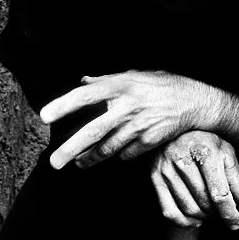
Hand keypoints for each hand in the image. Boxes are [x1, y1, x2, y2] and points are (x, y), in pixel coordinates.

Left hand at [40, 70, 204, 169]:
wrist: (194, 101)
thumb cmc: (161, 84)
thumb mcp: (134, 75)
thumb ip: (107, 80)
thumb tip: (83, 82)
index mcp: (120, 85)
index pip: (85, 95)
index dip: (63, 105)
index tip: (44, 116)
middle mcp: (127, 106)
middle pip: (92, 131)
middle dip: (70, 149)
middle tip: (54, 163)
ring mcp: (138, 126)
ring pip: (107, 149)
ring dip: (90, 158)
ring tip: (77, 164)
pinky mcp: (149, 141)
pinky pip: (126, 154)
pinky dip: (116, 156)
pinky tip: (110, 157)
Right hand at [151, 131, 238, 229]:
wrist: (179, 129)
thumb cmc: (207, 143)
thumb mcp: (226, 154)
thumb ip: (237, 180)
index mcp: (204, 149)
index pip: (218, 191)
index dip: (229, 212)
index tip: (236, 224)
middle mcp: (182, 156)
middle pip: (204, 202)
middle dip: (216, 212)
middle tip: (220, 209)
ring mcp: (166, 167)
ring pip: (188, 208)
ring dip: (202, 217)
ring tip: (209, 210)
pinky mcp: (155, 176)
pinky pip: (169, 211)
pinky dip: (184, 221)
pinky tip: (194, 219)